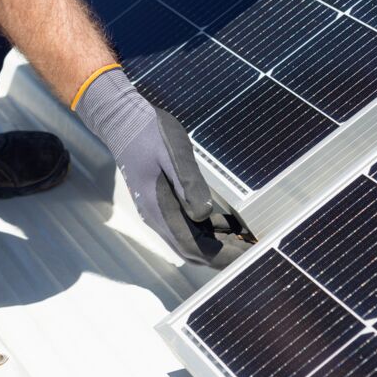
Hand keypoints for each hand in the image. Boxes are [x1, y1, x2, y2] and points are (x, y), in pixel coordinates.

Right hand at [74, 66, 251, 266]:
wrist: (121, 121)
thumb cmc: (148, 132)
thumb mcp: (172, 152)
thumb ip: (188, 182)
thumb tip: (204, 214)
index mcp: (159, 209)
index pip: (194, 247)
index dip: (222, 255)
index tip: (249, 254)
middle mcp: (157, 217)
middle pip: (193, 251)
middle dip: (223, 255)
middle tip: (255, 250)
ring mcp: (158, 212)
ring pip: (191, 241)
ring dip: (218, 245)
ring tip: (247, 240)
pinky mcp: (162, 203)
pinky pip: (187, 227)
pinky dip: (209, 231)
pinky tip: (228, 224)